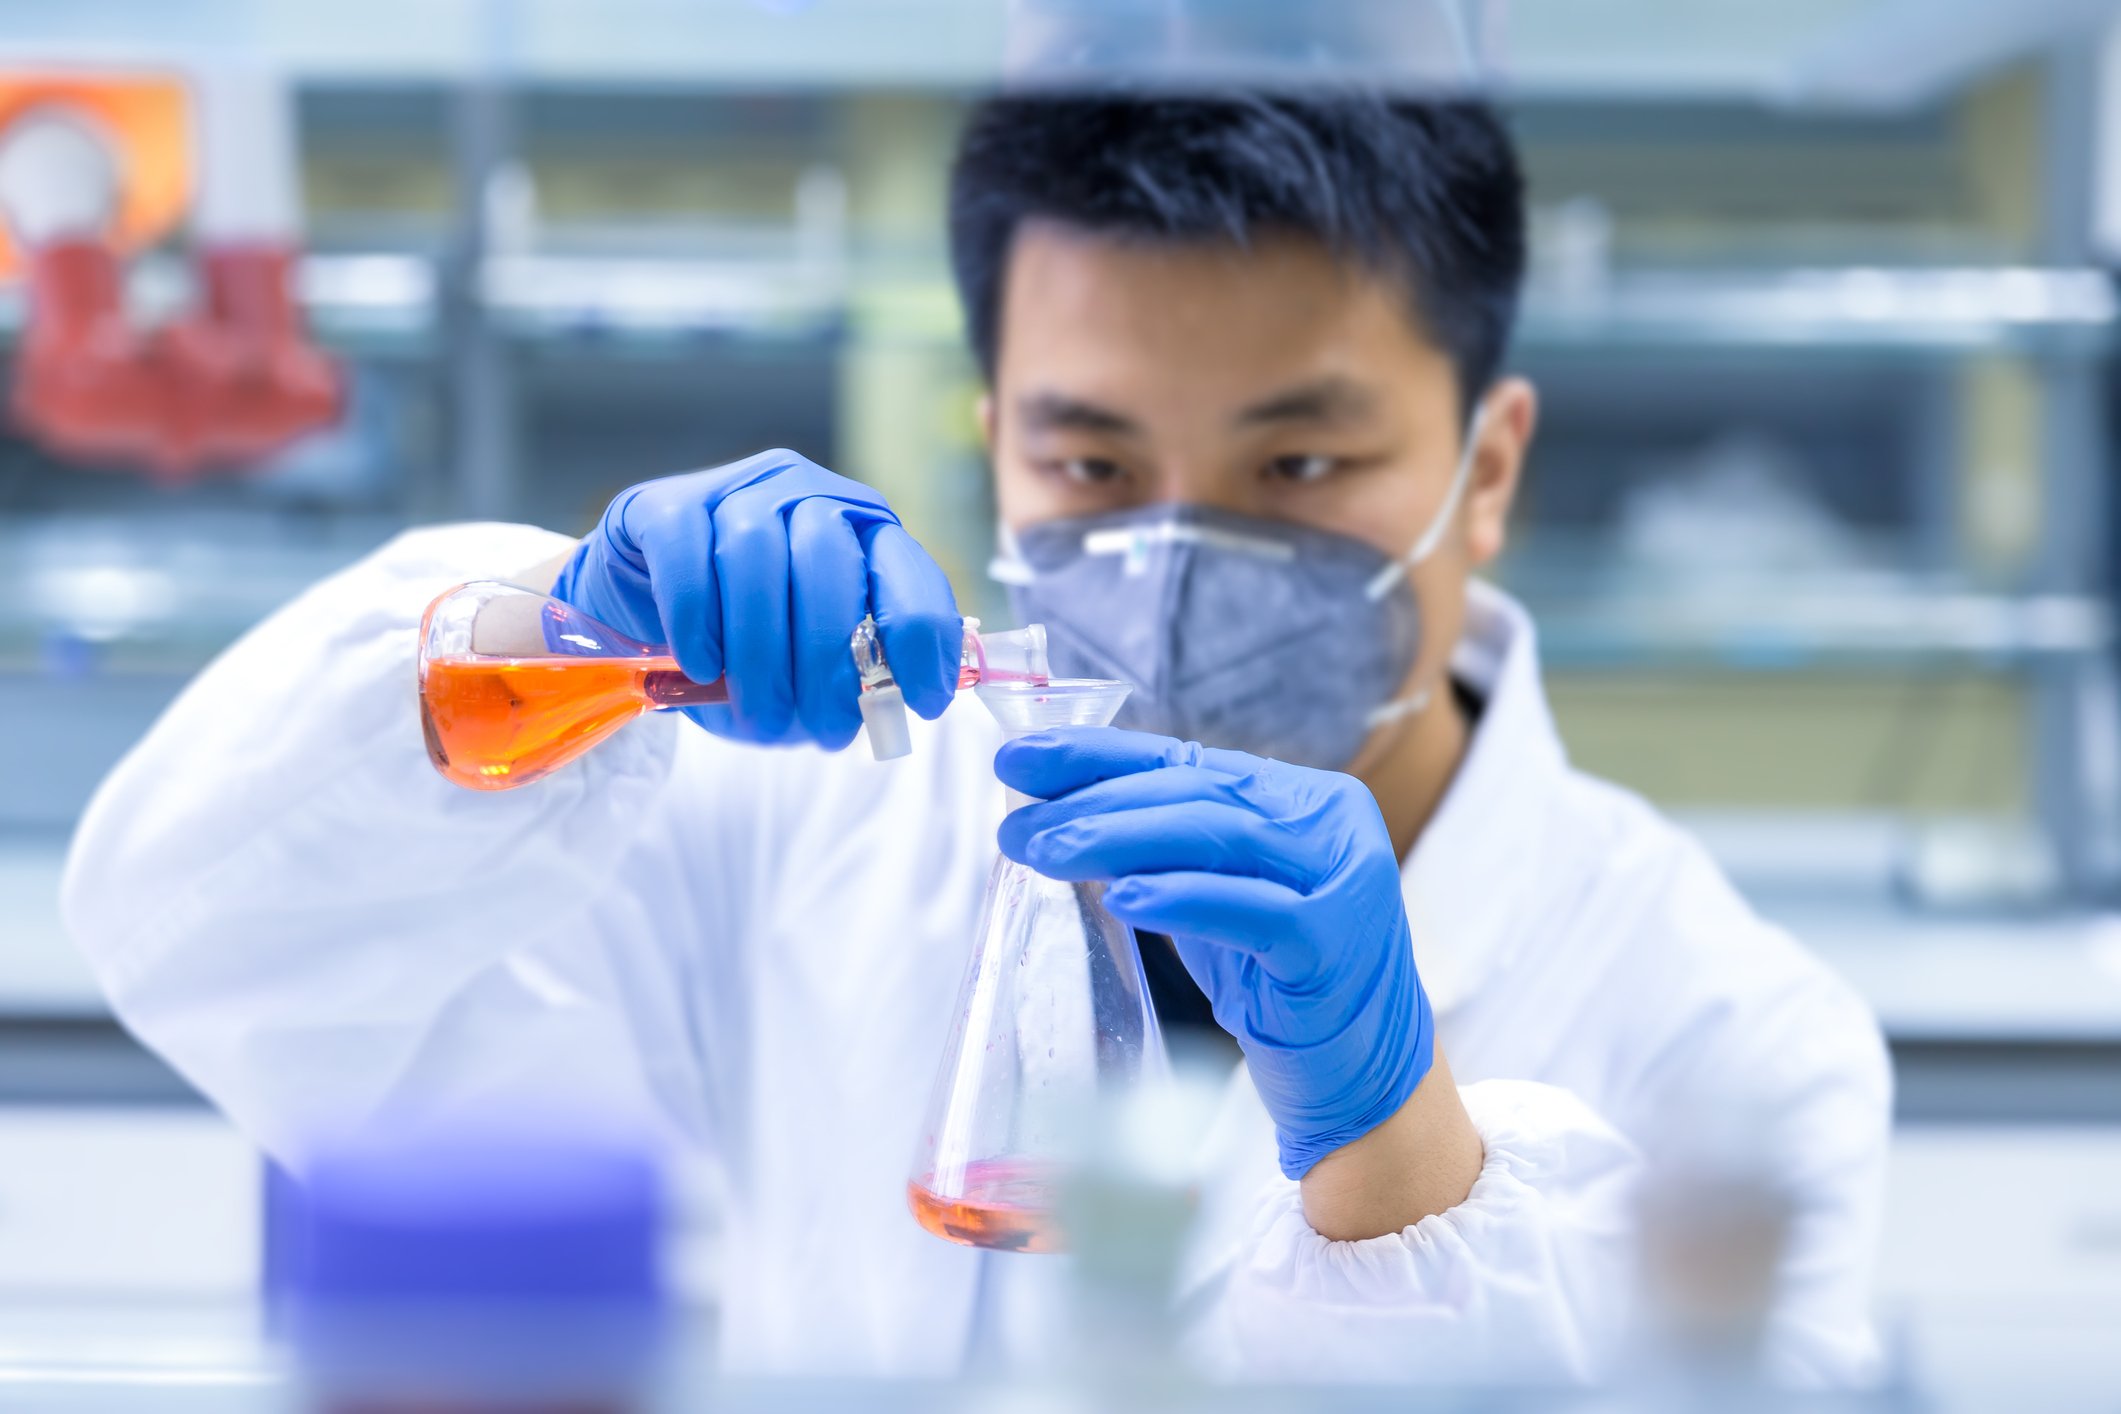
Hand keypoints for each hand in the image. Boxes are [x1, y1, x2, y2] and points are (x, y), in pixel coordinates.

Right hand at [552, 449, 961, 747]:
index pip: (905, 570)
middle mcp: (804, 494)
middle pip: (827, 559)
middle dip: (830, 658)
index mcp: (860, 529)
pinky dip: (695, 618)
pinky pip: (684, 552)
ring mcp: (733, 491)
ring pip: (754, 553)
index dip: (920, 637)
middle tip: (826, 732)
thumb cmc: (749, 645)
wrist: (648, 617)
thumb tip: (895, 707)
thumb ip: (855, 673)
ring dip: (761, 652)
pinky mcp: (664, 505)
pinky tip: (702, 666)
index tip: (919, 704)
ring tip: (761, 717)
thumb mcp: (812, 666)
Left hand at [995, 727, 1434, 1178]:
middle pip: (1196, 794)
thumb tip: (1055, 808)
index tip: (1019, 758)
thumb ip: (1166, 848)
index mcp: (1303, 798)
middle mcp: (1331, 824)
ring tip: (1044, 852)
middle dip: (1094, 803)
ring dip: (1116, 840)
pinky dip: (1179, 898)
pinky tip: (1120, 898)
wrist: (1362, 1081)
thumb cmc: (1279, 982)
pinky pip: (1248, 910)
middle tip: (1017, 823)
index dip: (1098, 756)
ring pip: (1217, 836)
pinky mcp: (1335, 943)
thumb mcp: (1218, 897)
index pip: (1186, 761)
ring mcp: (1342, 879)